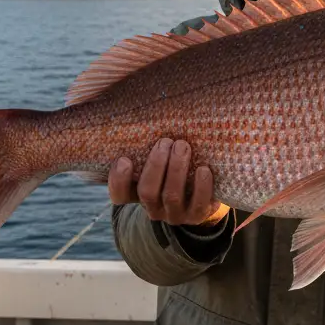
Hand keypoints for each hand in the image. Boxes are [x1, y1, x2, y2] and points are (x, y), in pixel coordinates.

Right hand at [108, 138, 229, 227]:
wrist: (205, 194)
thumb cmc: (176, 169)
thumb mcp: (160, 161)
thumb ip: (148, 147)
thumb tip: (143, 109)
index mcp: (138, 194)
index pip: (119, 196)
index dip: (118, 180)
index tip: (124, 159)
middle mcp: (154, 208)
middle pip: (147, 192)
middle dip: (155, 165)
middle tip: (165, 141)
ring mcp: (175, 214)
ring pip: (172, 196)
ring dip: (176, 169)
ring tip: (183, 146)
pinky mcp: (197, 215)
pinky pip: (198, 204)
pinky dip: (201, 186)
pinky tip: (204, 169)